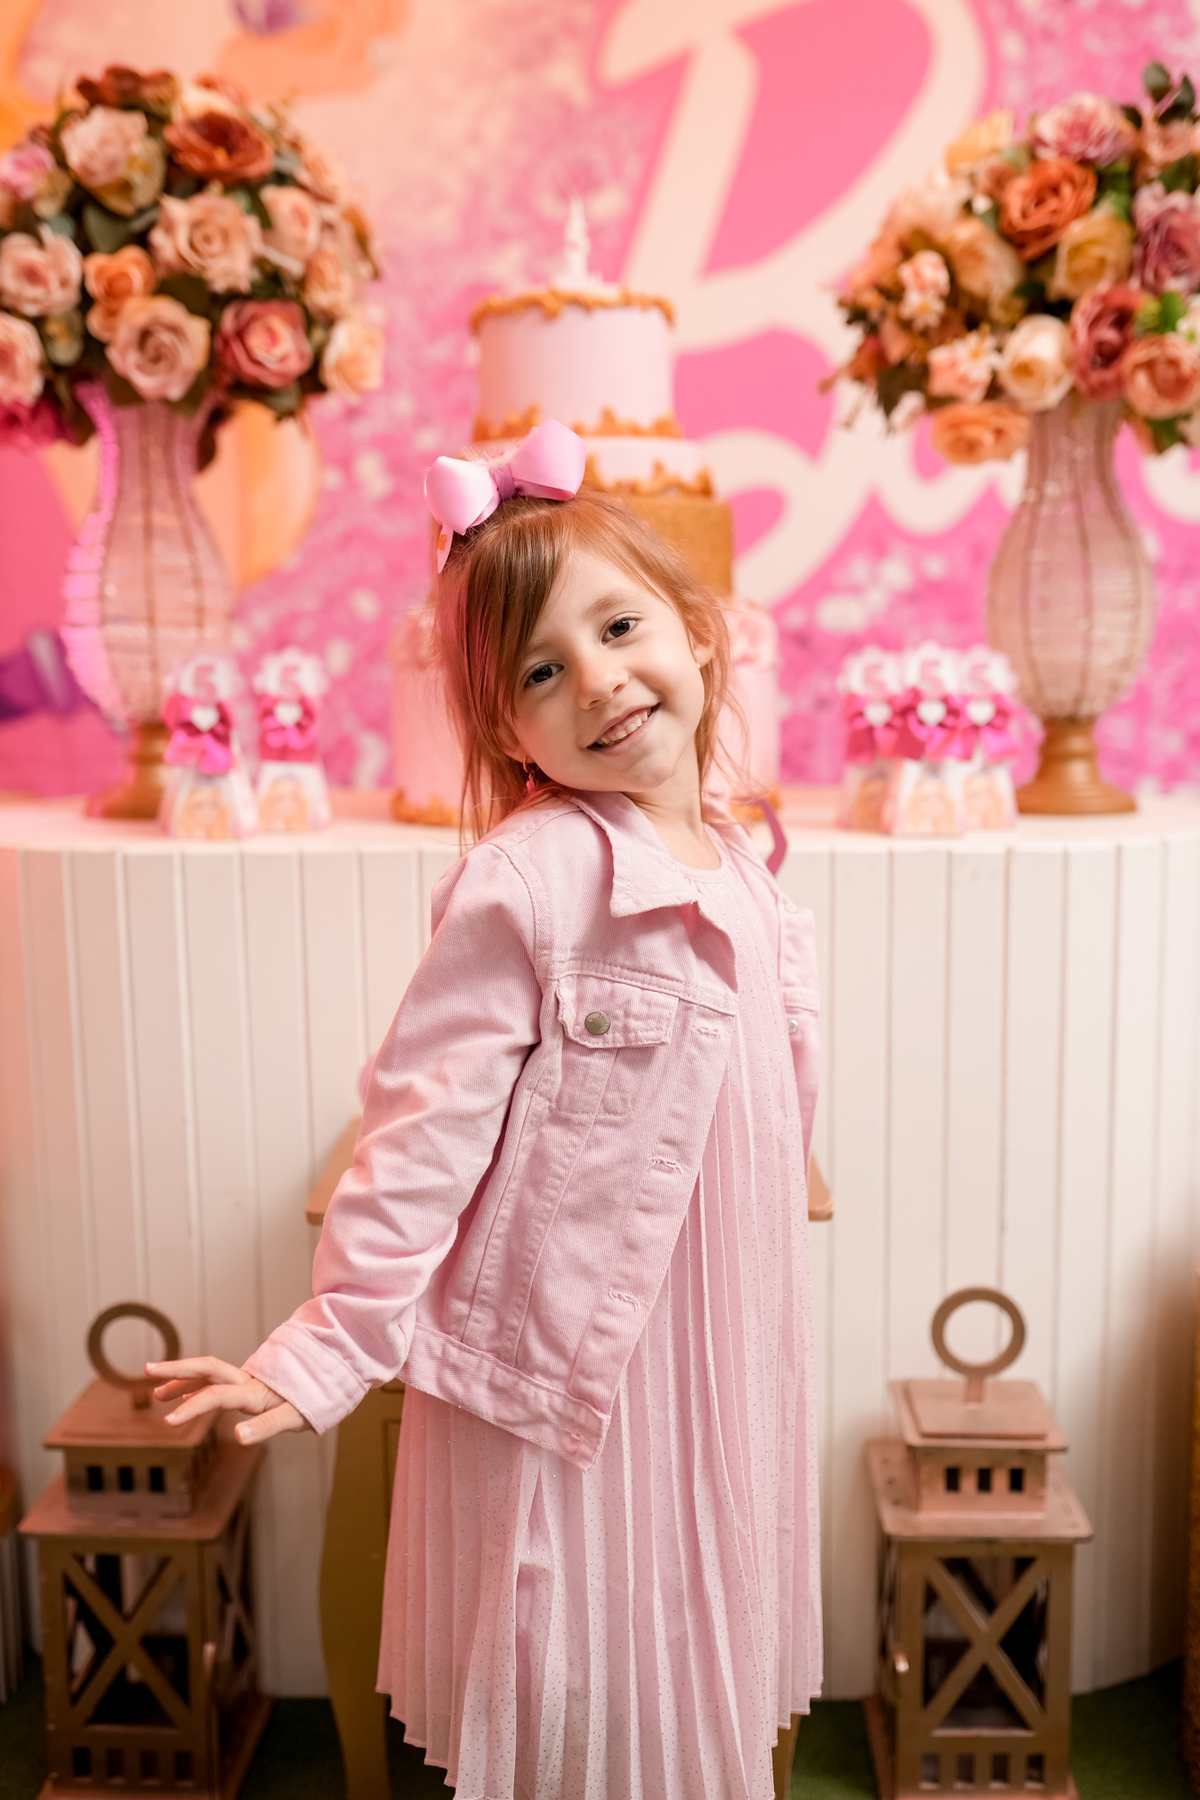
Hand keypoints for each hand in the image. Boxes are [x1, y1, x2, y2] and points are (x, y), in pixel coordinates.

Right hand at [146, 1357, 309, 1445]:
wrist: (334, 1373)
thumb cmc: (316, 1399)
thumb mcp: (296, 1417)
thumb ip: (267, 1426)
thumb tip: (237, 1436)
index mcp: (255, 1391)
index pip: (216, 1395)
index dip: (193, 1407)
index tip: (170, 1421)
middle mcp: (247, 1381)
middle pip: (207, 1368)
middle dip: (177, 1369)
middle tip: (148, 1370)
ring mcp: (247, 1380)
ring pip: (209, 1373)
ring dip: (182, 1379)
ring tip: (157, 1393)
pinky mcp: (249, 1384)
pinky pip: (217, 1382)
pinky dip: (197, 1386)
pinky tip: (183, 1397)